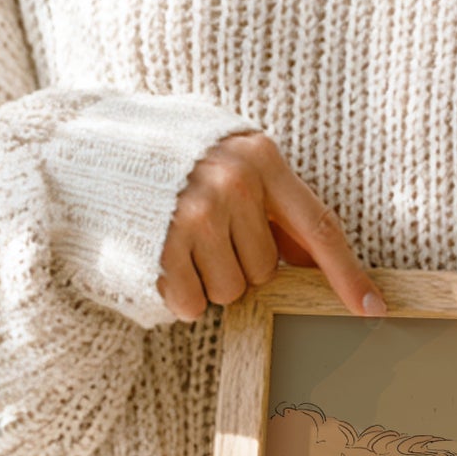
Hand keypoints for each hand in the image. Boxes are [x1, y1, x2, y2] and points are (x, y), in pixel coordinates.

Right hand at [158, 132, 384, 321]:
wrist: (83, 145)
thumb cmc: (167, 157)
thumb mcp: (228, 160)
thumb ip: (272, 204)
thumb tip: (314, 258)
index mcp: (261, 158)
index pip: (319, 227)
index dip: (348, 274)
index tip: (373, 309)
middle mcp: (234, 184)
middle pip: (266, 270)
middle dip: (239, 264)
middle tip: (202, 233)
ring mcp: (196, 215)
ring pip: (232, 292)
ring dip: (208, 281)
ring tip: (177, 241)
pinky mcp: (162, 246)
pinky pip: (193, 304)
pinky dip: (179, 295)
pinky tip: (160, 259)